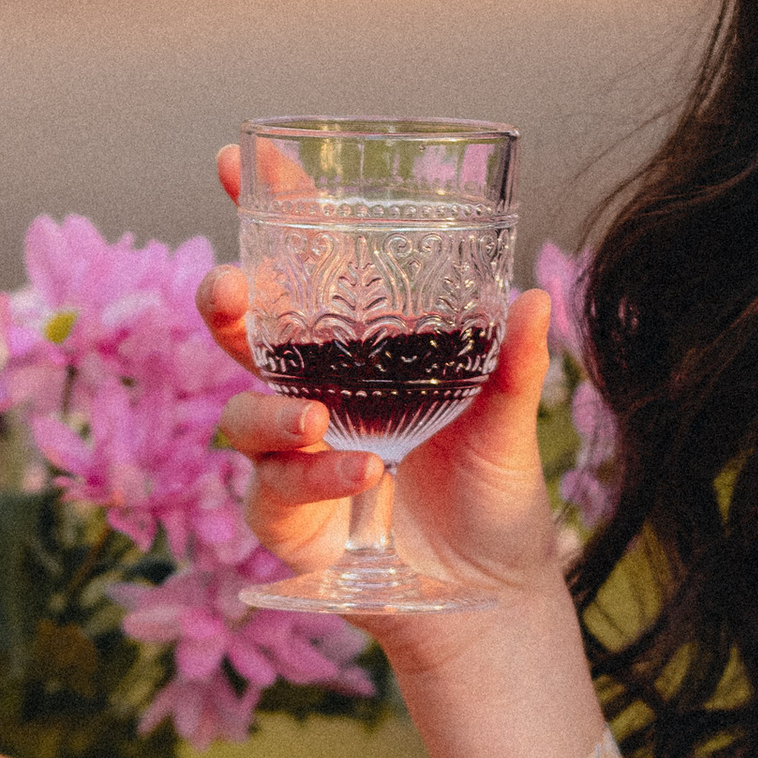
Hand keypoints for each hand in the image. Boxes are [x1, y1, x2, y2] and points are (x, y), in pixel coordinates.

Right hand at [197, 144, 607, 757]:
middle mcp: (316, 391)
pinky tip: (362, 473)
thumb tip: (533, 299)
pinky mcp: (289, 518)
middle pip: (244, 331)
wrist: (495, 595)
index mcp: (360, 349)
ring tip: (317, 416)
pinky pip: (276, 489)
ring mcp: (295, 454)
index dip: (270, 213)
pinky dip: (317, 476)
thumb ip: (516, 364)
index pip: (305, 266)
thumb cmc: (495, 495)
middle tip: (227, 289)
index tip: (241, 162)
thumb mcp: (513, 423)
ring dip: (271, 409)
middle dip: (225, 302)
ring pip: (243, 413)